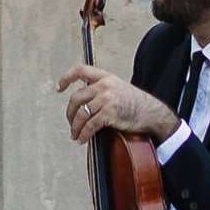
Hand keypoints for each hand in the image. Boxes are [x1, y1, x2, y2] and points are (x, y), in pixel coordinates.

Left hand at [58, 59, 175, 147]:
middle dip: (70, 113)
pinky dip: (83, 134)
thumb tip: (82, 102)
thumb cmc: (135, 102)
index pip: (80, 70)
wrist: (151, 112)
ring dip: (75, 127)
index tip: (59, 88)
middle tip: (70, 123)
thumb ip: (101, 88)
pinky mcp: (109, 113)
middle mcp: (104, 85)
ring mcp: (106, 99)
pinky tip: (82, 139)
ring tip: (75, 135)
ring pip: (81, 114)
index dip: (66, 78)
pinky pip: (90, 126)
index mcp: (105, 76)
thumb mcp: (118, 87)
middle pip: (76, 98)